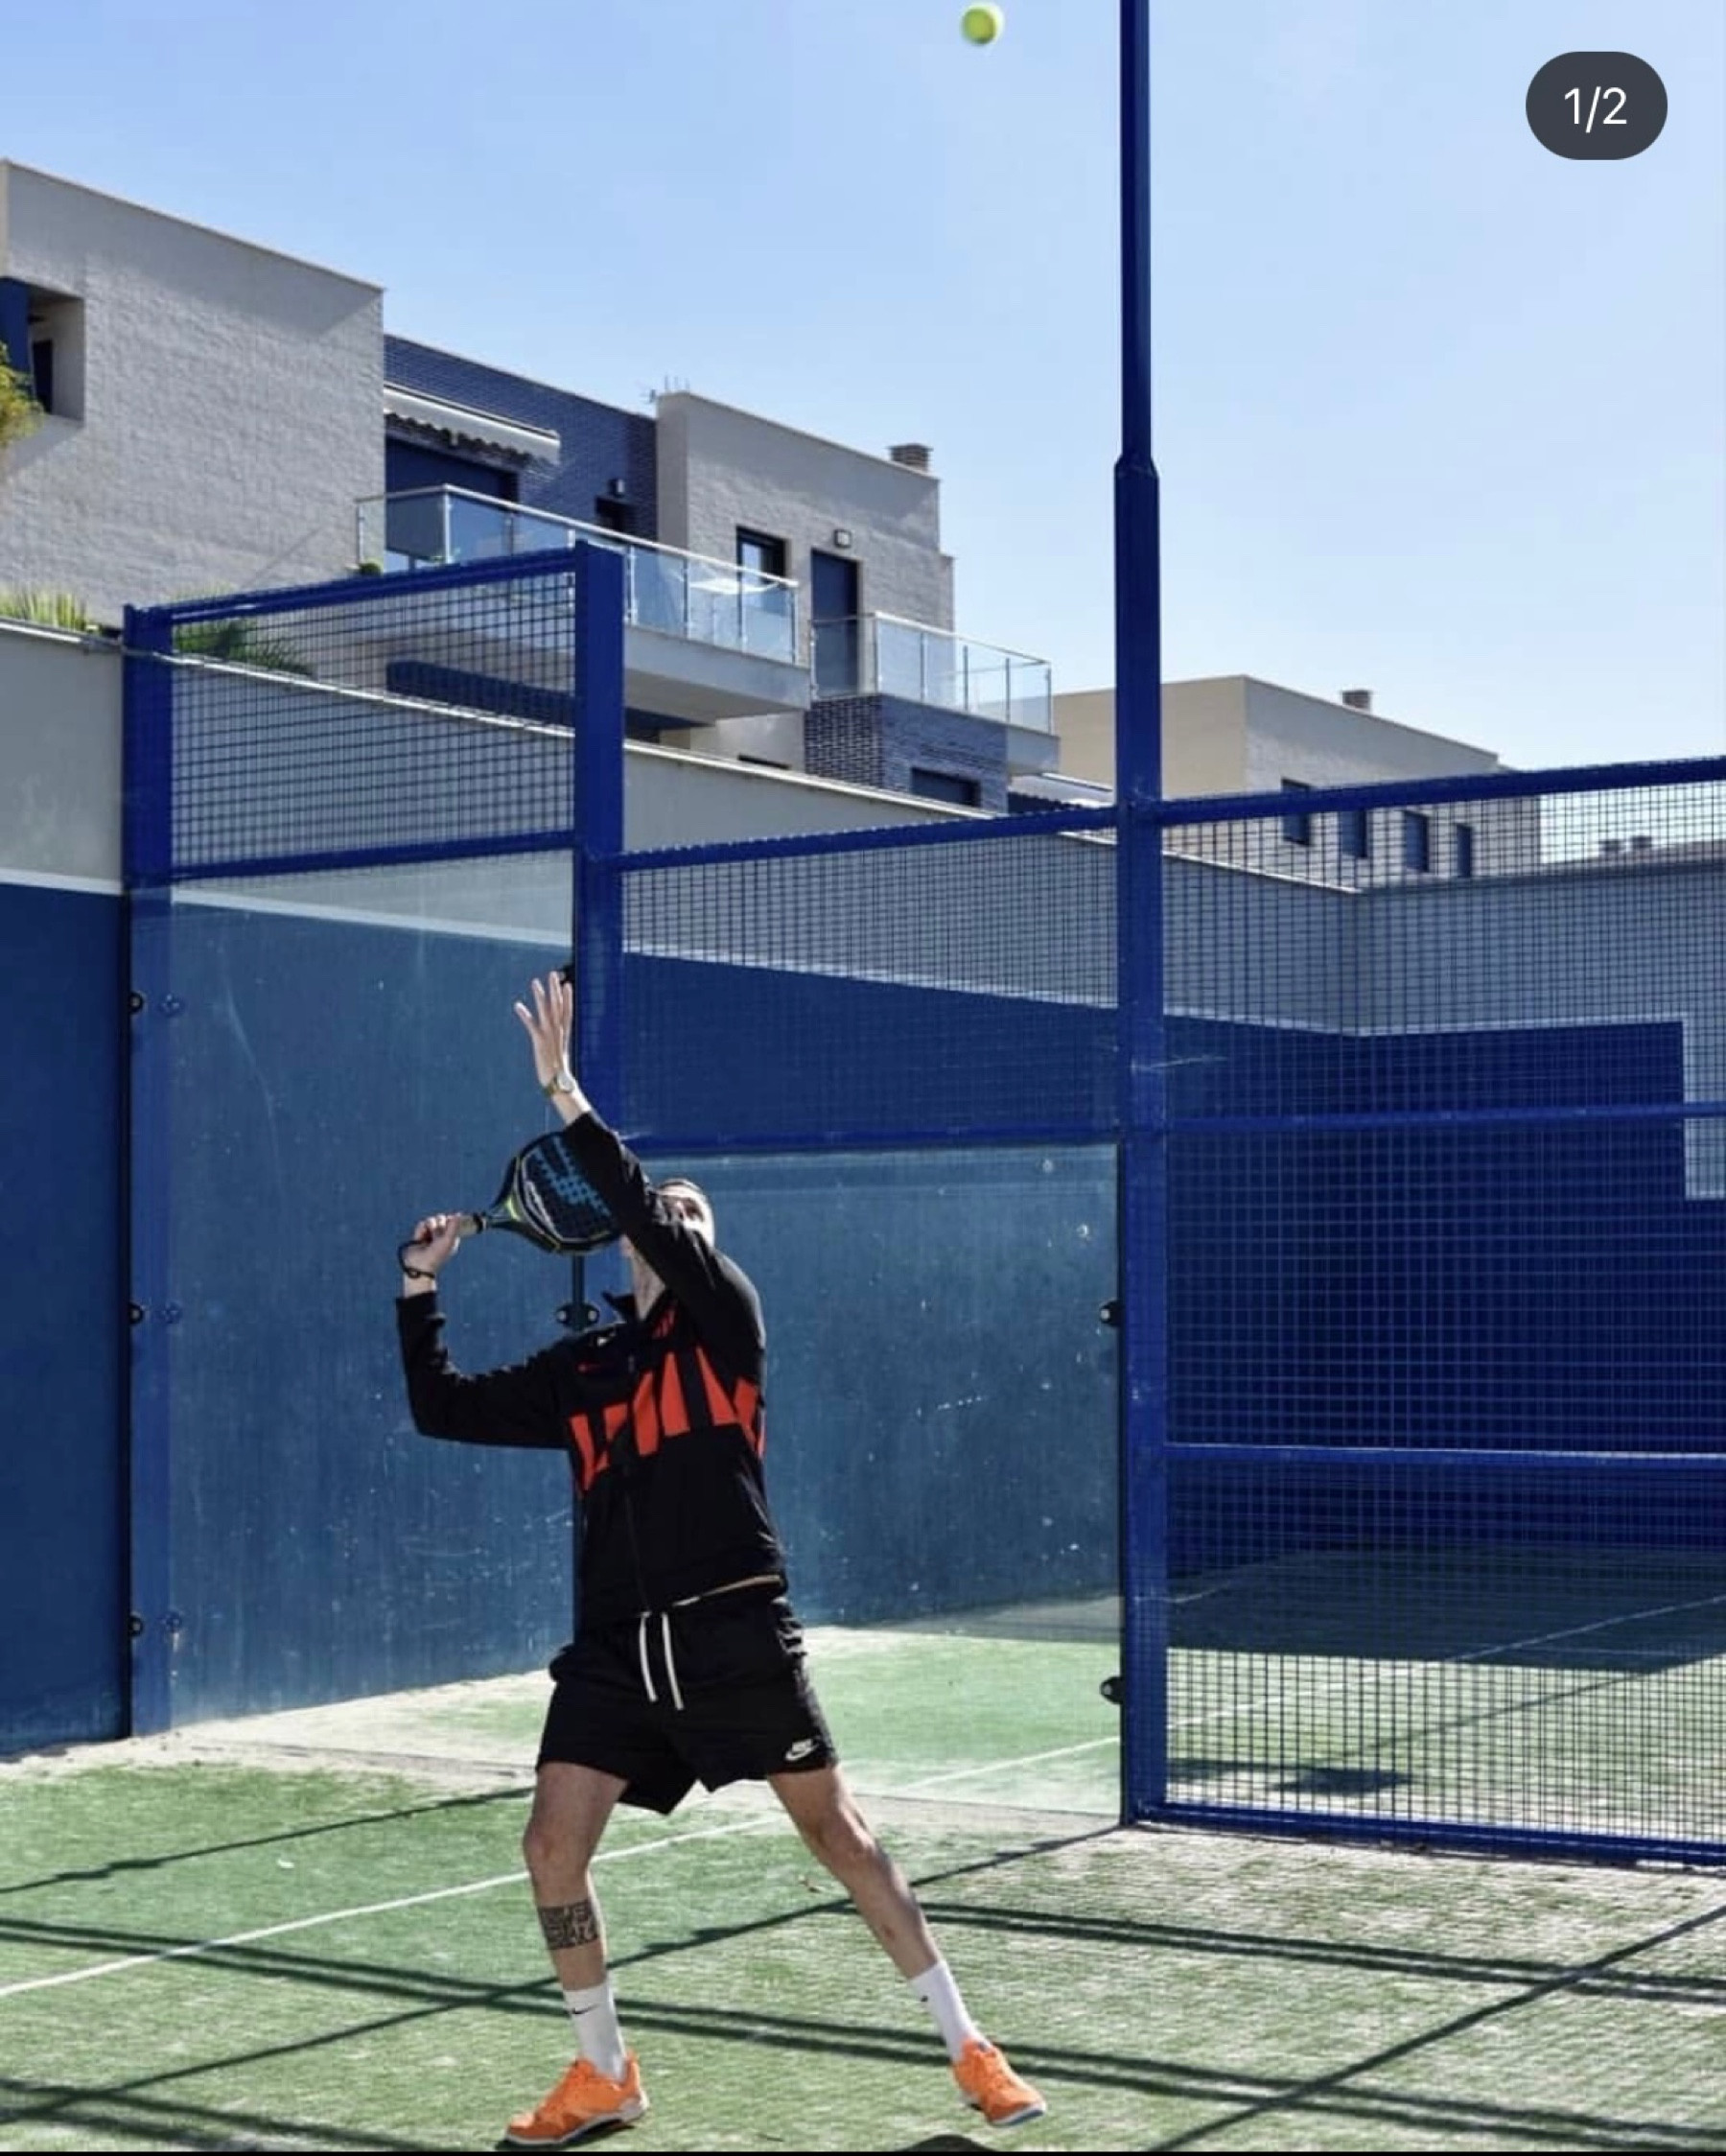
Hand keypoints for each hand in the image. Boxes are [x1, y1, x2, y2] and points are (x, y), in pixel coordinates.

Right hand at [399, 1213, 460, 1291]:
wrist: (419, 1264)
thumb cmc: (437, 1254)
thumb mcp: (449, 1240)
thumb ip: (455, 1226)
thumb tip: (458, 1213)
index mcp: (450, 1237)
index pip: (452, 1221)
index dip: (450, 1220)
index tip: (449, 1223)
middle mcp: (441, 1235)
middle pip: (441, 1218)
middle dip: (439, 1225)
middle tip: (437, 1236)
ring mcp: (429, 1235)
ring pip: (431, 1220)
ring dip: (430, 1228)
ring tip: (428, 1238)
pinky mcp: (419, 1235)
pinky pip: (421, 1224)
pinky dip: (421, 1230)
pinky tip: (421, 1238)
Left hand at [513, 971, 587, 1113]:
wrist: (559, 1085)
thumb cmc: (560, 1076)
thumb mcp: (559, 1060)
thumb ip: (558, 1052)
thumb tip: (558, 1055)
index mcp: (563, 1035)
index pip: (567, 1012)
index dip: (567, 998)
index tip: (566, 984)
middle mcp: (558, 1033)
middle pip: (558, 1007)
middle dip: (555, 990)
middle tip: (553, 975)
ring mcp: (549, 1036)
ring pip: (546, 1011)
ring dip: (540, 996)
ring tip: (535, 982)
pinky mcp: (540, 1042)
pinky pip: (531, 1025)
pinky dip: (525, 1015)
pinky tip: (517, 1005)